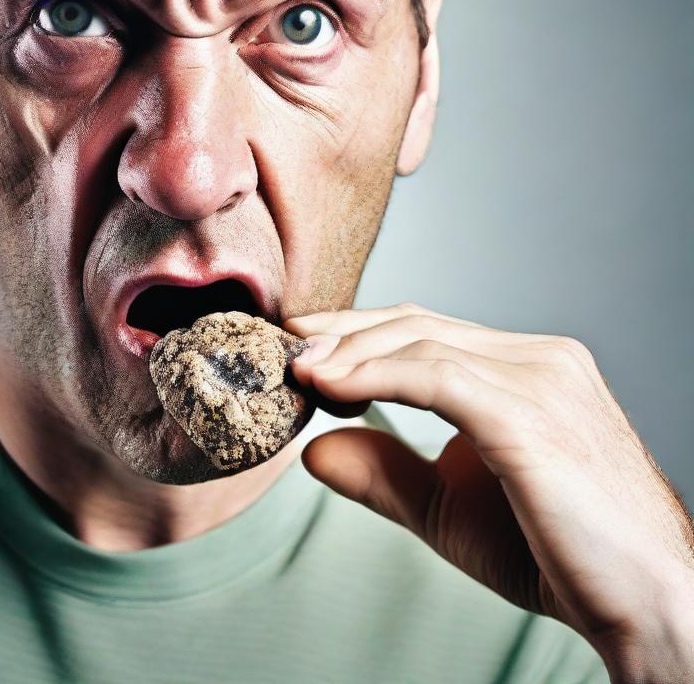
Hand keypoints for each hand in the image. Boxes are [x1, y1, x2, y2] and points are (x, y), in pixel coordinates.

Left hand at [284, 303, 693, 680]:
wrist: (646, 608)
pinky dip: (374, 375)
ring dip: (348, 352)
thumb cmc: (557, 557)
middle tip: (286, 350)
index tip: (303, 345)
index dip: (358, 332)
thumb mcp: (448, 509)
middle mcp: (538, 358)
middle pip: (417, 324)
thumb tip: (312, 449)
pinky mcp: (530, 412)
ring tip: (299, 371)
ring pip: (420, 342)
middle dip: (342, 332)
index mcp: (527, 368)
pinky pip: (435, 376)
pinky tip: (332, 386)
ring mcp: (540, 378)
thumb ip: (384, 473)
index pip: (426, 330)